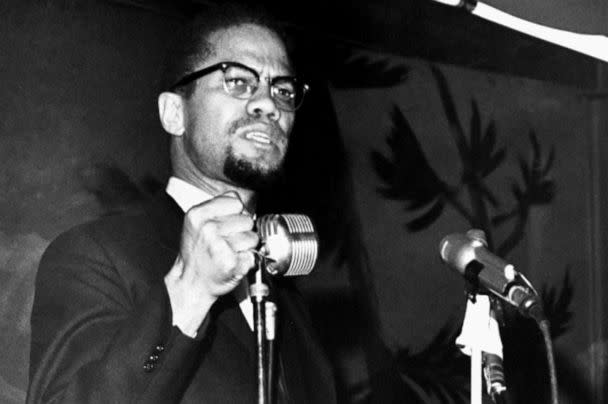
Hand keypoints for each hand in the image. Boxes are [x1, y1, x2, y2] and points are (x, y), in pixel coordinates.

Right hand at [164, 194, 257, 336]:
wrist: (191, 283)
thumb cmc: (197, 254)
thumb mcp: (198, 223)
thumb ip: (219, 209)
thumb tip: (244, 205)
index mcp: (198, 214)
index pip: (235, 200)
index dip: (236, 213)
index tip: (227, 224)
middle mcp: (207, 228)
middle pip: (247, 219)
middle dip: (242, 230)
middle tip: (227, 242)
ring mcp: (219, 245)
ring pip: (252, 237)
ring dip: (246, 247)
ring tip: (230, 252)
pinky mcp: (230, 262)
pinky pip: (253, 254)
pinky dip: (247, 260)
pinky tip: (233, 262)